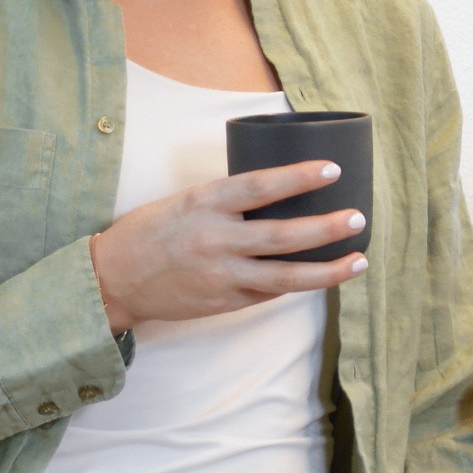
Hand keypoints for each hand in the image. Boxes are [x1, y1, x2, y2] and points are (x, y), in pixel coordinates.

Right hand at [89, 160, 366, 332]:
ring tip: (360, 260)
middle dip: (326, 228)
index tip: (333, 170)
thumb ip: (230, 200)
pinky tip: (326, 277)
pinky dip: (300, 285)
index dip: (299, 177)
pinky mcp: (225, 302)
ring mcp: (222, 275)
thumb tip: (283, 190)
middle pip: (282, 236)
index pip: (260, 186)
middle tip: (358, 218)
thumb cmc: (152, 231)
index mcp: (205, 203)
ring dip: (328, 270)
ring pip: (286, 276)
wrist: (113, 279)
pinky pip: (271, 292)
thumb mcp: (188, 200)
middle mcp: (216, 239)